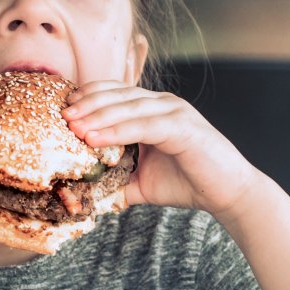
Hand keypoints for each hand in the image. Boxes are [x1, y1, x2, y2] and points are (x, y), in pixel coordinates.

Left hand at [62, 81, 262, 215]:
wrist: (227, 194)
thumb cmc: (187, 183)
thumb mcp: (141, 182)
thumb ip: (116, 182)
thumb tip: (85, 196)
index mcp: (153, 109)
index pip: (115, 93)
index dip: (89, 97)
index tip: (64, 109)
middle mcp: (164, 103)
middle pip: (118, 95)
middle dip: (88, 104)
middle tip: (62, 115)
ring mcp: (175, 111)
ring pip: (128, 107)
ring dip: (98, 115)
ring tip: (73, 126)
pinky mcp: (183, 126)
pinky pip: (143, 125)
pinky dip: (117, 131)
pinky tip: (95, 138)